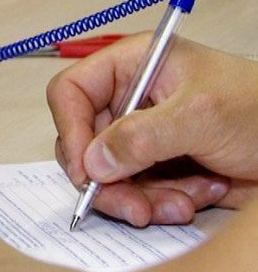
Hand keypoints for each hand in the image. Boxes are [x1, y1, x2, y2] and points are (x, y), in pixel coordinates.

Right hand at [47, 34, 257, 226]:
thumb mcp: (201, 116)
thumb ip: (142, 137)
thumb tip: (92, 162)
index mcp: (133, 65)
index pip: (72, 91)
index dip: (71, 129)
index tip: (86, 169)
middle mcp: (129, 99)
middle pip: (84, 142)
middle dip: (108, 179)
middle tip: (132, 206)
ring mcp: (140, 134)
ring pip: (106, 174)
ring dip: (139, 198)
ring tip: (179, 204)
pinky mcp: (154, 164)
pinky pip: (133, 191)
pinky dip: (159, 203)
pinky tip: (195, 196)